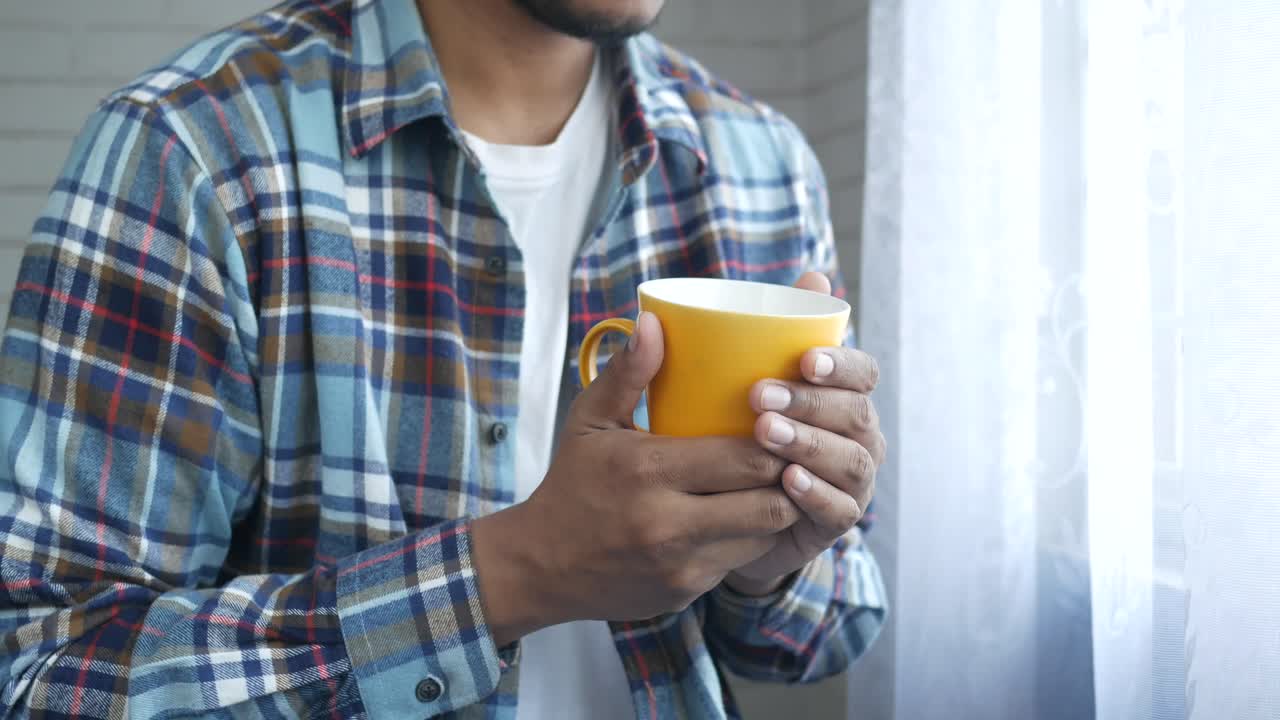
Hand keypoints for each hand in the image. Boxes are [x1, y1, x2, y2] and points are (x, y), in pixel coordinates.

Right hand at [471, 312, 800, 644]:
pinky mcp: (686, 591)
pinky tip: (747, 514)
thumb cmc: (573, 482)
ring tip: (781, 480)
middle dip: (790, 474)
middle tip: (798, 450)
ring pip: (764, 535)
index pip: (745, 456)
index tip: (787, 419)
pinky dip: (751, 537)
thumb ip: (627, 373)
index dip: (779, 439)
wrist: (540, 565)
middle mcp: (668, 522)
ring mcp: (681, 563)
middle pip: (768, 500)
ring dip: (778, 508)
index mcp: (648, 470)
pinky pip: (740, 561)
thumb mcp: (590, 420)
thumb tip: (652, 320)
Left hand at [724, 272, 885, 595]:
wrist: (724, 506)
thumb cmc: (739, 429)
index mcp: (844, 394)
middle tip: (759, 396)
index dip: (842, 364)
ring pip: (850, 459)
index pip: (863, 372)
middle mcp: (858, 434)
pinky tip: (788, 482)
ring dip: (810, 444)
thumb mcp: (744, 379)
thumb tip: (814, 275)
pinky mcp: (836, 521)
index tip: (804, 358)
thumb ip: (775, 330)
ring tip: (765, 433)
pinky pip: (839, 508)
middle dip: (811, 402)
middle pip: (854, 413)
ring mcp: (853, 480)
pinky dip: (816, 493)